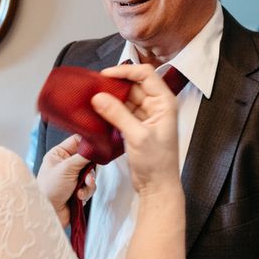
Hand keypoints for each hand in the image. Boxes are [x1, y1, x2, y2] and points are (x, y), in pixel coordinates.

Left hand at [36, 134, 95, 226]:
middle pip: (87, 158)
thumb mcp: (66, 168)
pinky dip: (86, 192)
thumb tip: (96, 148)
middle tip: (87, 176)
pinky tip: (79, 197)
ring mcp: (72, 177)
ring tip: (81, 189)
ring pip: (90, 174)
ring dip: (88, 183)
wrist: (48, 214)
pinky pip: (89, 186)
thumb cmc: (50, 188)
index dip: (87, 145)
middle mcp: (66, 164)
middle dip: (89, 169)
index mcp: (59, 154)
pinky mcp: (78, 189)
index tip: (97, 149)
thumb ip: (83, 157)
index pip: (77, 141)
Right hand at [92, 64, 179, 195]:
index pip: (145, 75)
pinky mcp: (136, 126)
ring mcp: (146, 116)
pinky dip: (111, 109)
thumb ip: (118, 114)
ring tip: (94, 97)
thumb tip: (99, 97)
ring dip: (111, 97)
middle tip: (95, 86)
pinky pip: (121, 111)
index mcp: (165, 103)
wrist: (157, 187)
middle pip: (134, 85)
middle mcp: (157, 106)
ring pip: (126, 98)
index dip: (126, 71)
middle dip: (115, 84)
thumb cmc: (158, 164)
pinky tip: (99, 110)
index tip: (106, 75)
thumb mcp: (138, 136)